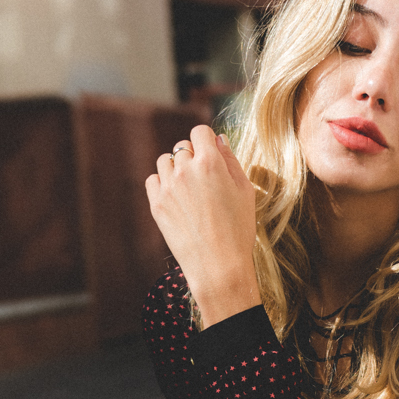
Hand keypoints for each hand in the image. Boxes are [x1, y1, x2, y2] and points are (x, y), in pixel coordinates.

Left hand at [144, 125, 261, 326]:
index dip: (207, 140)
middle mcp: (185, 170)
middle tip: (205, 179)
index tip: (212, 153)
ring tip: (189, 187)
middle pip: (183, 146)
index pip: (200, 132)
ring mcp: (168, 187)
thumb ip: (231, 161)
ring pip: (165, 160)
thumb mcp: (245, 191)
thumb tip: (219, 140)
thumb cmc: (238, 230)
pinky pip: (153, 179)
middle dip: (193, 156)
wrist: (218, 266)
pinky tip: (176, 196)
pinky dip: (162, 183)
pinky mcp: (157, 204)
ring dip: (176, 167)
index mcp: (210, 162)